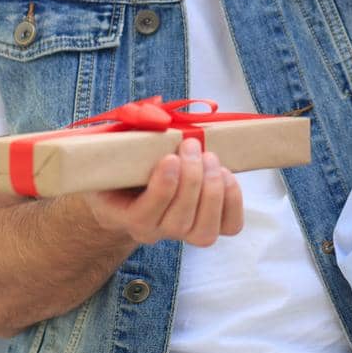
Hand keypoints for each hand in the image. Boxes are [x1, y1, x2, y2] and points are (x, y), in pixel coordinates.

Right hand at [83, 138, 243, 246]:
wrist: (140, 183)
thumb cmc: (128, 159)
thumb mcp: (119, 144)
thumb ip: (134, 129)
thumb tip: (160, 119)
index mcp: (123, 215)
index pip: (142, 217)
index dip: (162, 188)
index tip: (170, 157)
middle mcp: (153, 231)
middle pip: (178, 221)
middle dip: (191, 178)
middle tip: (191, 145)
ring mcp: (183, 233)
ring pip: (205, 229)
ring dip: (212, 188)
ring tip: (209, 157)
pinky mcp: (209, 226)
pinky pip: (230, 225)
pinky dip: (232, 199)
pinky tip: (225, 174)